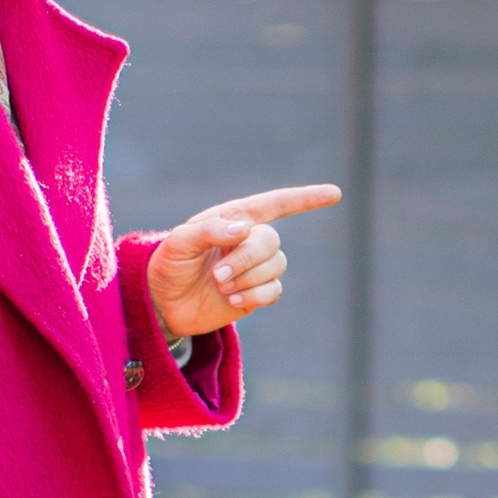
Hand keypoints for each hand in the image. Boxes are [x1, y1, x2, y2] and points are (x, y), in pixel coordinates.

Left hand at [144, 185, 339, 340]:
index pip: (276, 204)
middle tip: (217, 275)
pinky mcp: (256, 293)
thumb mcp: (178, 243)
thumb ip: (210, 230)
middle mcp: (249, 240)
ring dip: (248, 279)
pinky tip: (233, 301)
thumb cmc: (167, 265)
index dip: (306, 199)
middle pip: (271, 242)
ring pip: (276, 266)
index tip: (335, 194)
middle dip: (247, 259)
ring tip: (220, 286)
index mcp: (234, 218)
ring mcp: (254, 267)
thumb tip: (246, 228)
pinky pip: (273, 291)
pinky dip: (255, 295)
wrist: (163, 303)